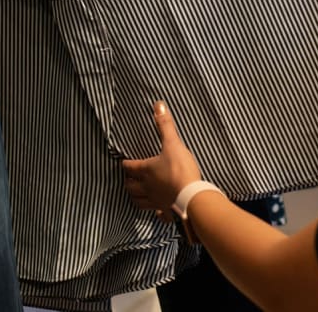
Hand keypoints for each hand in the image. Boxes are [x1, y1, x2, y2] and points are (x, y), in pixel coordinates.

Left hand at [122, 101, 202, 216]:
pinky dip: (155, 212)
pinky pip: (157, 214)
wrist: (193, 197)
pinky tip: (158, 211)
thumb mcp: (173, 144)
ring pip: (138, 201)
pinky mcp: (166, 211)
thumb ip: (165, 125)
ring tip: (137, 193)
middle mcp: (146, 187)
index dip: (125, 164)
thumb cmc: (181, 170)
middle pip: (130, 187)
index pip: (129, 167)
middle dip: (128, 181)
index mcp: (146, 171)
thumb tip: (157, 104)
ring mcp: (155, 201)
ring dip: (135, 197)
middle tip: (129, 177)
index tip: (124, 162)